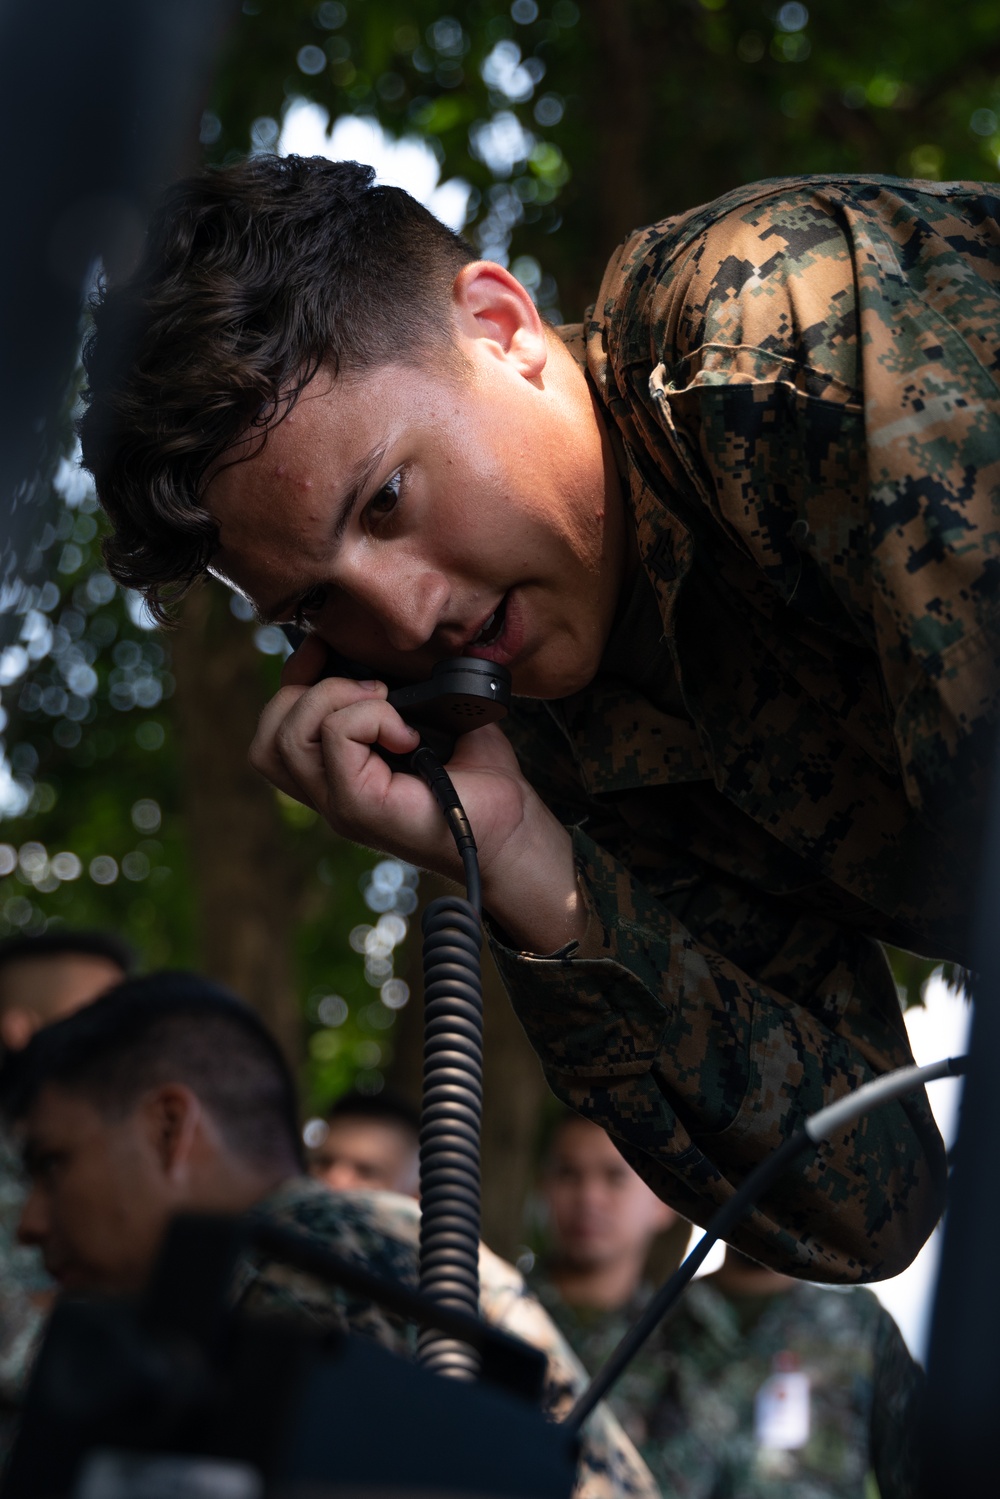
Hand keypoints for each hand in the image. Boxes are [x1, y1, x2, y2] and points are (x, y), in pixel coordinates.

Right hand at [250, 637, 586, 951]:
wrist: (515, 830)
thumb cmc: (479, 780)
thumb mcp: (431, 720)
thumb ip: (397, 691)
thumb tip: (378, 653)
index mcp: (336, 776)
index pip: (275, 732)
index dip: (292, 682)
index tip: (324, 650)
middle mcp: (330, 795)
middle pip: (269, 738)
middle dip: (307, 690)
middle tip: (371, 688)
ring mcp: (341, 806)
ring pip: (289, 738)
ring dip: (335, 699)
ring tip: (385, 705)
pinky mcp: (361, 808)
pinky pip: (336, 739)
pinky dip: (369, 717)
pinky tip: (407, 733)